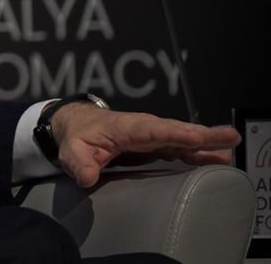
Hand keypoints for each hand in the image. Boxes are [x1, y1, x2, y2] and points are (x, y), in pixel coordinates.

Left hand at [52, 103, 240, 187]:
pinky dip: (199, 152)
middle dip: (202, 134)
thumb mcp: (72, 151)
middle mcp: (144, 129)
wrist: (78, 126)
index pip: (152, 130)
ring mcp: (152, 137)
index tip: (195, 137)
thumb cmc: (77, 137)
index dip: (174, 134)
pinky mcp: (156, 146)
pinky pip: (181, 148)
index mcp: (125, 127)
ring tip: (232, 146)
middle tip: (229, 136)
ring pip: (183, 139)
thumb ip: (79, 163)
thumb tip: (87, 177)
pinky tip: (217, 158)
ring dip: (207, 143)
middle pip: (176, 131)